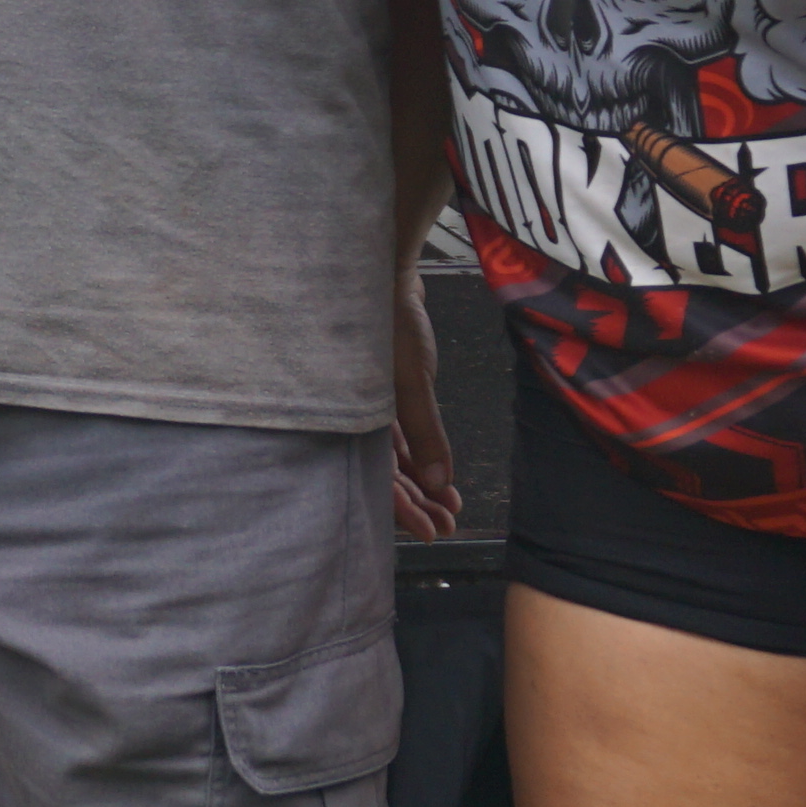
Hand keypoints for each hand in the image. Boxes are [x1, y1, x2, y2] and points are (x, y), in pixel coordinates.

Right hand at [387, 268, 463, 540]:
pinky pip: (405, 437)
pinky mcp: (390, 395)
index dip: (402, 510)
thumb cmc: (389, 321)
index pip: (377, 478)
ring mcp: (375, 408)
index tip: (429, 532)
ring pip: (399, 459)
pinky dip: (425, 458)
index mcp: (354, 418)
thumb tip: (442, 481)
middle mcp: (360, 419)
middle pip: (388, 475)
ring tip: (451, 510)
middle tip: (446, 527)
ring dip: (425, 485)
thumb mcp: (412, 379)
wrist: (388, 274)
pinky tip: (445, 479)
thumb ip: (426, 430)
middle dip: (418, 504)